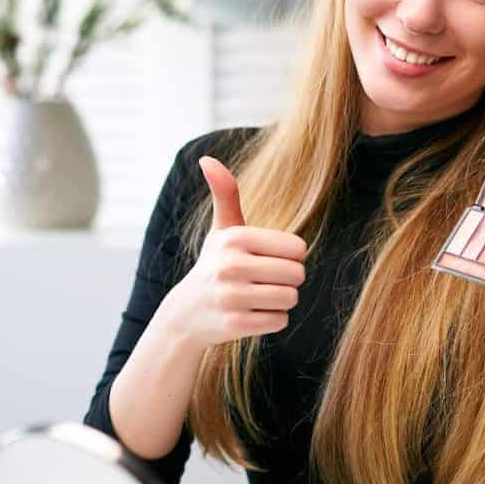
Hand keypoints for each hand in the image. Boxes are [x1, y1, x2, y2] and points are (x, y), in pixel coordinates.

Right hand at [159, 156, 307, 347]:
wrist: (186, 313)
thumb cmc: (214, 265)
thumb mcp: (221, 230)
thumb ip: (225, 194)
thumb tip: (207, 159)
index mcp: (235, 238)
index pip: (298, 248)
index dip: (288, 256)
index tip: (265, 259)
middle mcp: (230, 265)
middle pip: (297, 274)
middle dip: (287, 280)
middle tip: (262, 281)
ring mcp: (231, 296)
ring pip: (290, 298)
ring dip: (280, 301)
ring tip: (256, 297)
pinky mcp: (234, 324)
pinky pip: (279, 320)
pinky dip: (270, 320)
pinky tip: (249, 314)